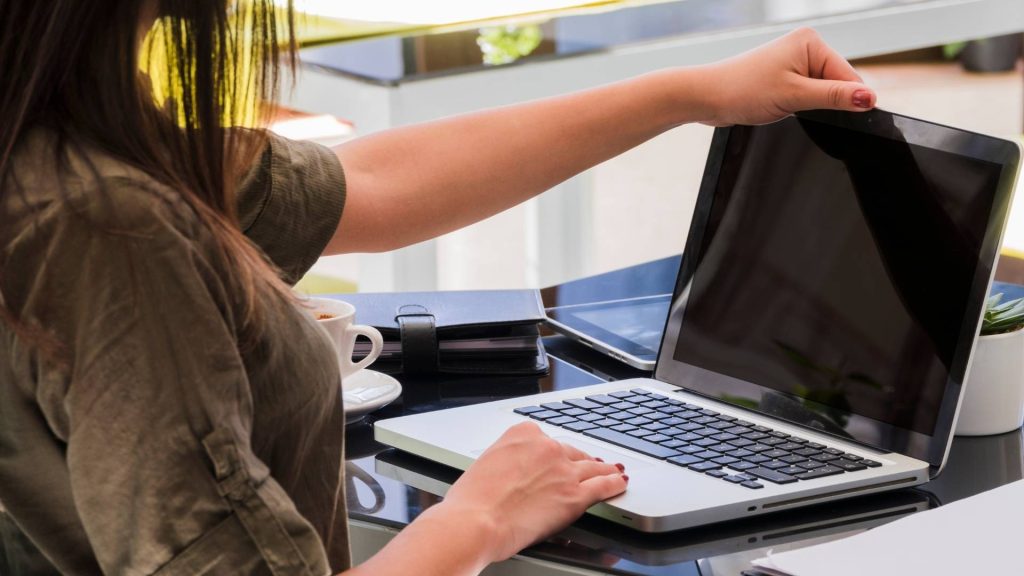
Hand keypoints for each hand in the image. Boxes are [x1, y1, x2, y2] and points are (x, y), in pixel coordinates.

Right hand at [439, 422, 627, 562]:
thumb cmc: (472, 500)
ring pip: (591, 468)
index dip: (553, 454)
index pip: (547, 440)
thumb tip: (513, 472)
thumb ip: (507, 462)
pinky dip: (614, 484)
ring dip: (604, 470)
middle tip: (586, 466)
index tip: (555, 460)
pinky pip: (603, 486)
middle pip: (571, 453)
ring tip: (612, 471)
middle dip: (578, 462)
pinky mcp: (575, 495)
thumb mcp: (486, 464)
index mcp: (522, 434)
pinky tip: (619, 483)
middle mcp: (546, 446)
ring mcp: (564, 470)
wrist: (476, 521)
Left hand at [699, 27, 875, 125]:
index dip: (847, 100)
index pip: (849, 76)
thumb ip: (834, 97)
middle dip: (823, 102)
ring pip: (821, 91)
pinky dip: (799, 104)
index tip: (840, 117)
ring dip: (809, 105)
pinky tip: (781, 105)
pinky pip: (807, 93)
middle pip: (836, 84)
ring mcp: (794, 61)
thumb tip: (869, 98)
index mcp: (811, 42)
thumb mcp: (795, 96)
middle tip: (795, 107)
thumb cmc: (743, 90)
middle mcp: (805, 46)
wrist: (707, 96)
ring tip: (782, 103)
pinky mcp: (785, 75)